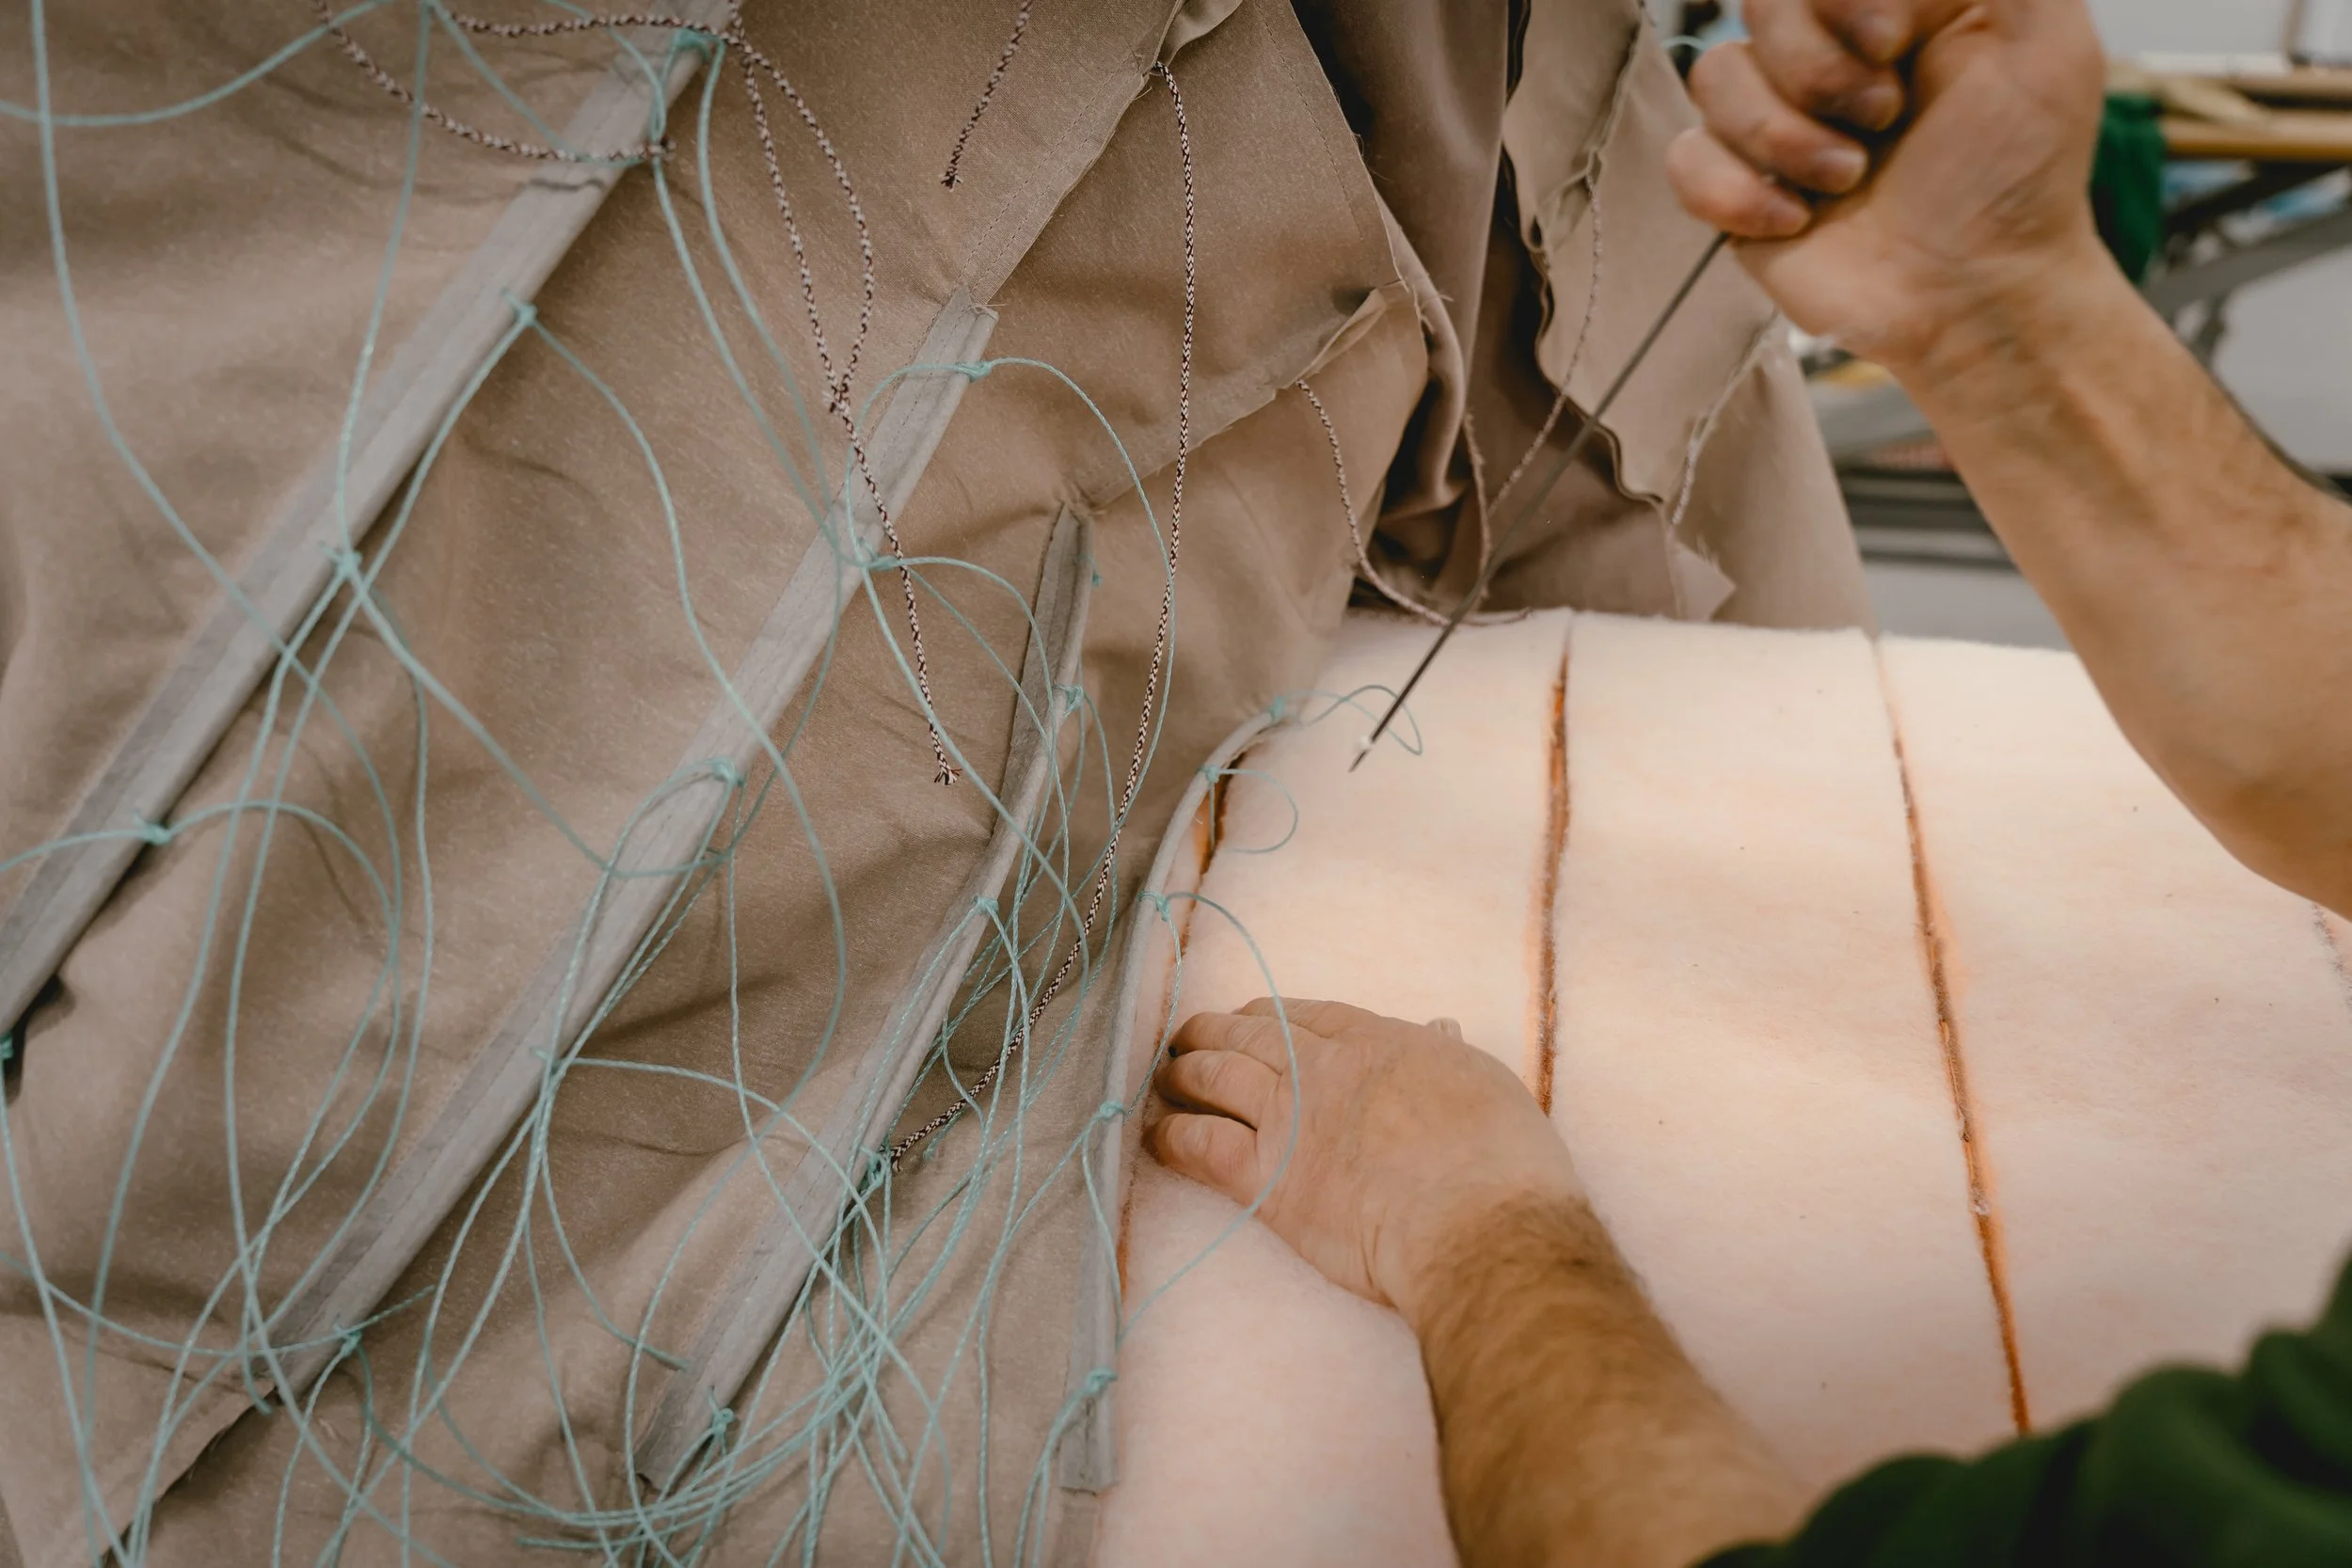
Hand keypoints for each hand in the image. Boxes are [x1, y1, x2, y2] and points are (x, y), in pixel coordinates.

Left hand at [1148, 998, 1581, 1326]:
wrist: (1477, 1221)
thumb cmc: (1501, 1159)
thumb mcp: (1485, 1084)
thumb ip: (1448, 1058)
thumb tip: (1440, 1032)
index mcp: (1378, 1042)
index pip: (1308, 1016)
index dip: (1271, 1015)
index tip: (1254, 1017)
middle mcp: (1323, 1068)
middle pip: (1250, 1035)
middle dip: (1214, 1032)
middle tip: (1191, 1038)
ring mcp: (1289, 1118)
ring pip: (1215, 1076)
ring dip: (1184, 1072)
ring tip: (1166, 1077)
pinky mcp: (1265, 1178)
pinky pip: (1199, 1144)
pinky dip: (1171, 1135)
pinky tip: (1157, 1134)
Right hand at [1664, 0, 2108, 372]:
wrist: (1973, 297)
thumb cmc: (2017, 179)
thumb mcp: (2044, 45)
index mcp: (1894, 9)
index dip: (1841, 4)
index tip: (1892, 46)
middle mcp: (1829, 55)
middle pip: (1760, 7)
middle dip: (1819, 72)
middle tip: (1882, 122)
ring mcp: (1776, 122)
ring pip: (1714, 77)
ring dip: (1785, 138)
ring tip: (1847, 182)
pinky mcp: (1736, 188)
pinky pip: (1684, 157)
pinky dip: (1735, 192)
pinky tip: (1795, 220)